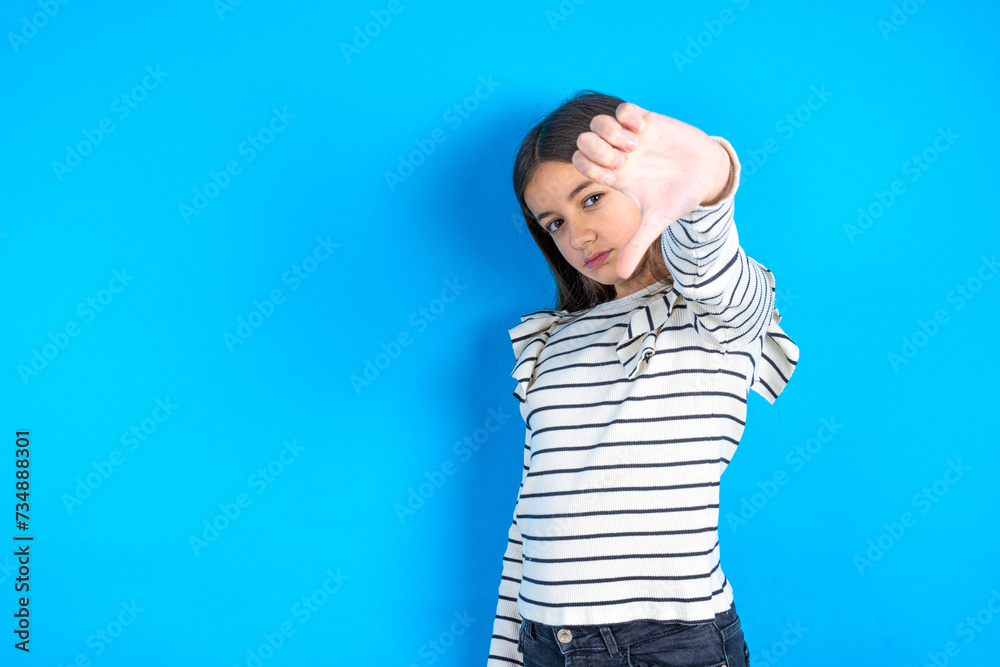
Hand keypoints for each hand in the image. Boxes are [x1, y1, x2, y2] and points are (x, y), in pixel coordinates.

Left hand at [571, 102, 732, 279]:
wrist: (706, 176)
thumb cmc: (678, 198)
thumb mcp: (655, 223)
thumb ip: (636, 245)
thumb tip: (620, 274)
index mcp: (614, 176)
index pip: (580, 165)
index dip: (590, 168)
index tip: (615, 176)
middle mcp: (617, 154)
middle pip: (583, 141)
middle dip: (598, 149)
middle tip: (623, 159)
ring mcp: (629, 137)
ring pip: (599, 123)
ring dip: (613, 132)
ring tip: (637, 144)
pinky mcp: (647, 120)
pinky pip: (623, 109)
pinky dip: (628, 116)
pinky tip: (645, 129)